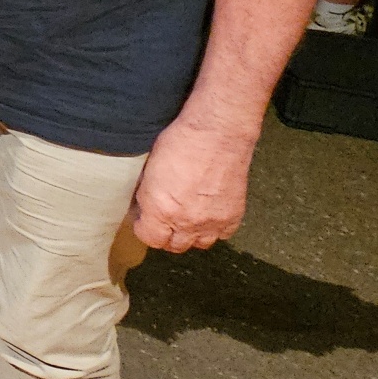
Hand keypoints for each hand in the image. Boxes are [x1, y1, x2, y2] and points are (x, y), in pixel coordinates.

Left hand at [130, 116, 257, 251]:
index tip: (144, 220)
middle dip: (167, 235)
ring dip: (192, 235)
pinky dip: (215, 228)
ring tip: (187, 219)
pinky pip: (223, 235)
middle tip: (165, 220)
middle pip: (175, 246)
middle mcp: (186, 222)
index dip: (145, 229)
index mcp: (160, 210)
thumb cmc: (180, 142)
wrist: (217, 133)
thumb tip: (145, 209)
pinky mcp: (232, 216)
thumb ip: (147, 196)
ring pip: (199, 244)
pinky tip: (209, 214)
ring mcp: (212, 222)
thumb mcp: (149, 170)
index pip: (149, 238)